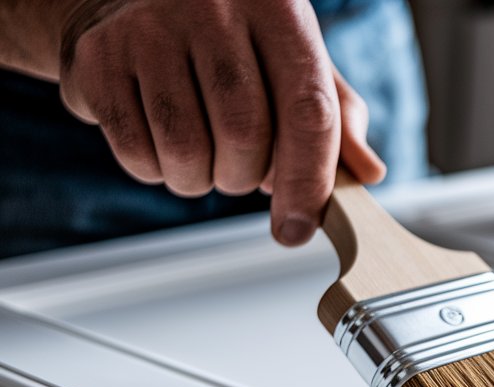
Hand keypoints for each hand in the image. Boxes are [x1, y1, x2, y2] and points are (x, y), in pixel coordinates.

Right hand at [56, 0, 385, 244]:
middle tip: (241, 170)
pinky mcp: (97, 58)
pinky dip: (156, 171)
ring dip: (200, 181)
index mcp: (277, 8)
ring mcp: (148, 29)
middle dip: (246, 178)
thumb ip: (336, 116)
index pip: (307, 110)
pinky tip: (163, 143)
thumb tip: (368, 172)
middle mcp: (212, 8)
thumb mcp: (294, 61)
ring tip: (204, 156)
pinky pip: (136, 153)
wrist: (130, 2)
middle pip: (244, 135)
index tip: (299, 228)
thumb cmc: (231, 41)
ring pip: (186, 151)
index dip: (308, 181)